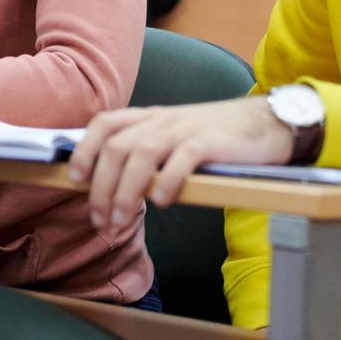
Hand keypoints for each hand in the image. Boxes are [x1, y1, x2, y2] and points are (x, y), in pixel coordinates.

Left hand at [67, 97, 292, 230]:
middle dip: (101, 187)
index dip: (85, 149)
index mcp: (149, 118)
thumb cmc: (215, 137)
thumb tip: (110, 188)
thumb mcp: (174, 137)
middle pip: (117, 147)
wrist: (265, 122)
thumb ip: (146, 154)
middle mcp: (162, 120)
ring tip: (121, 221)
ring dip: (126, 191)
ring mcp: (186, 128)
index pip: (105, 124)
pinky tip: (162, 202)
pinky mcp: (211, 141)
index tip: (75, 180)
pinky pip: (183, 157)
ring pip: (142, 153)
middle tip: (101, 221)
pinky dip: (167, 179)